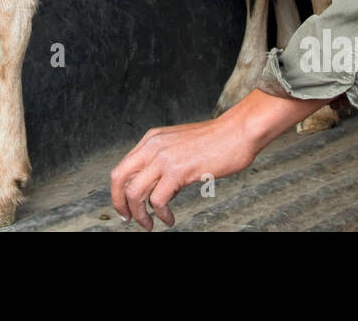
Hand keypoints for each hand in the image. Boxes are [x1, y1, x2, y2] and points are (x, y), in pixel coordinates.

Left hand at [110, 90, 331, 229]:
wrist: (238, 132)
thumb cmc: (217, 141)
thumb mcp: (180, 145)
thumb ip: (164, 161)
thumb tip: (156, 188)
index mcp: (151, 139)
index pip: (123, 167)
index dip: (119, 191)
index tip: (126, 207)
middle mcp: (152, 146)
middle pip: (119, 178)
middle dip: (120, 203)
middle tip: (129, 219)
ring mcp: (164, 158)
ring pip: (135, 192)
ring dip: (139, 214)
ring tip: (150, 225)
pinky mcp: (178, 171)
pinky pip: (158, 200)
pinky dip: (161, 215)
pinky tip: (169, 219)